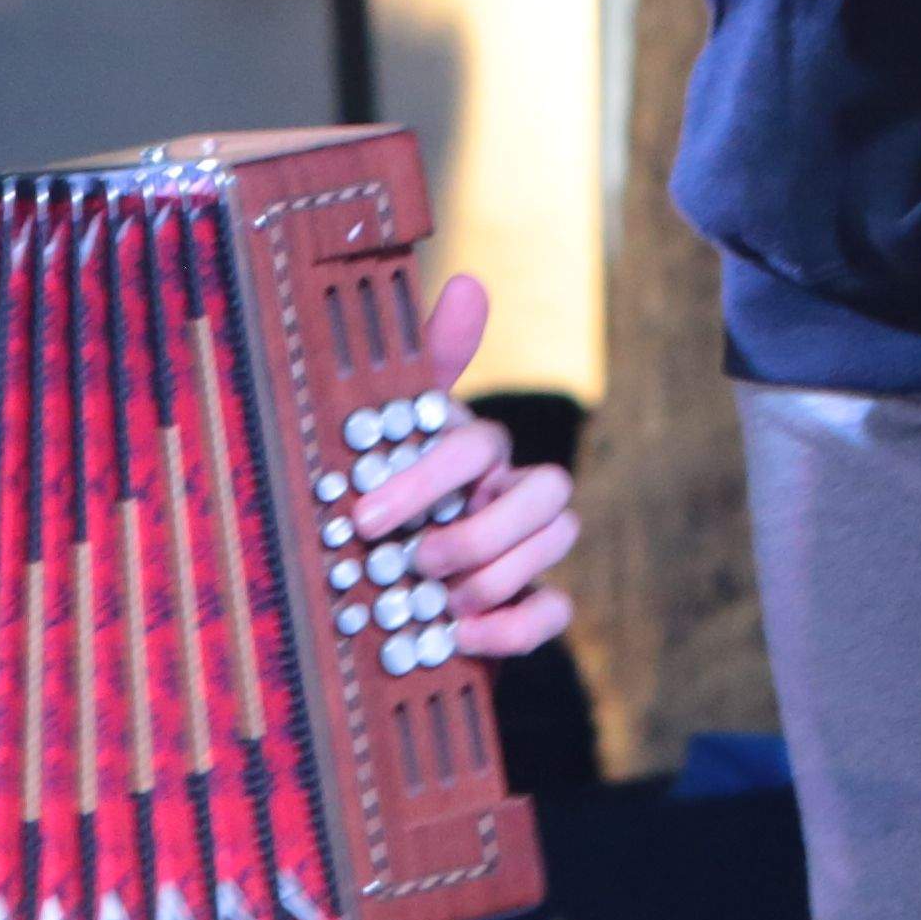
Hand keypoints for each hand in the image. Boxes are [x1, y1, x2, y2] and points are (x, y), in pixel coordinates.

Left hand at [353, 271, 581, 662]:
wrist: (360, 596)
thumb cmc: (372, 500)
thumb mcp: (379, 437)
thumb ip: (420, 369)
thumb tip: (471, 284)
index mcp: (473, 450)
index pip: (480, 445)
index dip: (429, 477)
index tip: (366, 514)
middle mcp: (508, 491)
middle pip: (548, 490)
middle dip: (481, 531)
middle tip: (417, 560)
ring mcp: (526, 547)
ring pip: (560, 540)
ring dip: (496, 574)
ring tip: (438, 599)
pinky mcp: (526, 605)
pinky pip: (556, 608)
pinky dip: (514, 625)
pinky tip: (463, 636)